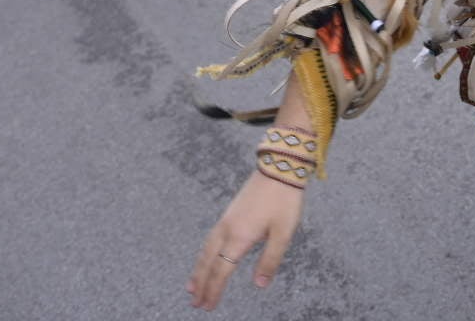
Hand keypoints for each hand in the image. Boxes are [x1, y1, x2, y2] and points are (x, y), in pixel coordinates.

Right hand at [187, 171, 303, 309]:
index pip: (222, 270)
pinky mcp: (229, 212)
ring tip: (191, 286)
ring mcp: (226, 219)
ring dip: (198, 269)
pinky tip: (206, 258)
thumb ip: (270, 260)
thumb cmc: (284, 200)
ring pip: (206, 249)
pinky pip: (210, 238)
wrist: (279, 167)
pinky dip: (203, 253)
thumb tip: (259, 285)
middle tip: (194, 302)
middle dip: (200, 284)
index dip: (214, 290)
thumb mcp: (284, 233)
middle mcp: (227, 229)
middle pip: (208, 262)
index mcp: (240, 237)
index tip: (207, 306)